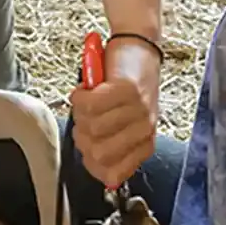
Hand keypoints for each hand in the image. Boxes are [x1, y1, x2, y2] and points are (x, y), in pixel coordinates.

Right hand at [70, 37, 161, 187]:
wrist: (138, 48)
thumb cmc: (124, 86)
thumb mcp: (121, 121)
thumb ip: (108, 144)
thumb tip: (92, 160)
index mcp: (144, 143)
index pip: (112, 176)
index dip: (91, 162)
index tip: (89, 145)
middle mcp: (145, 129)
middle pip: (98, 153)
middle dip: (82, 135)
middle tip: (86, 117)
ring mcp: (138, 110)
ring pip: (92, 128)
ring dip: (80, 112)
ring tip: (88, 99)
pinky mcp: (127, 89)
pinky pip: (90, 105)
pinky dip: (80, 96)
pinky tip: (86, 89)